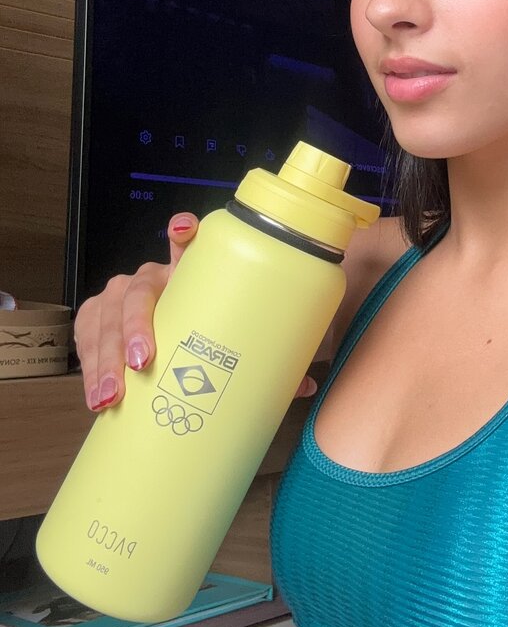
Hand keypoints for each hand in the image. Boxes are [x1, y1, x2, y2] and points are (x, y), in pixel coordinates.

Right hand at [74, 213, 318, 410]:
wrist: (160, 340)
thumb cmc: (203, 330)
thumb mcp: (228, 334)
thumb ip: (262, 356)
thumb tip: (303, 385)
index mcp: (188, 274)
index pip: (184, 242)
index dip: (183, 233)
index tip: (183, 231)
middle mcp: (151, 279)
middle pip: (138, 290)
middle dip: (134, 325)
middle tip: (143, 362)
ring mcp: (119, 296)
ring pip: (105, 317)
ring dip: (105, 358)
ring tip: (113, 396)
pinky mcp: (95, 318)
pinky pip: (86, 336)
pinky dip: (89, 367)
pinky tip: (97, 396)